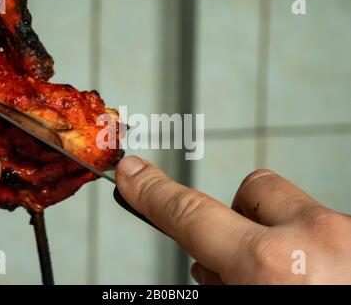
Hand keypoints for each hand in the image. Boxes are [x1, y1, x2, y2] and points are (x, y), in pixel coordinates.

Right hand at [116, 156, 350, 283]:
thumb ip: (219, 286)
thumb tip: (207, 269)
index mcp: (274, 270)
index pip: (191, 214)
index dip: (154, 192)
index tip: (134, 174)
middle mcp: (320, 241)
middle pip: (252, 190)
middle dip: (239, 220)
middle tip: (245, 263)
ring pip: (294, 207)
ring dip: (278, 235)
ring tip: (289, 280)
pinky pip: (325, 229)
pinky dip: (311, 251)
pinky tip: (317, 282)